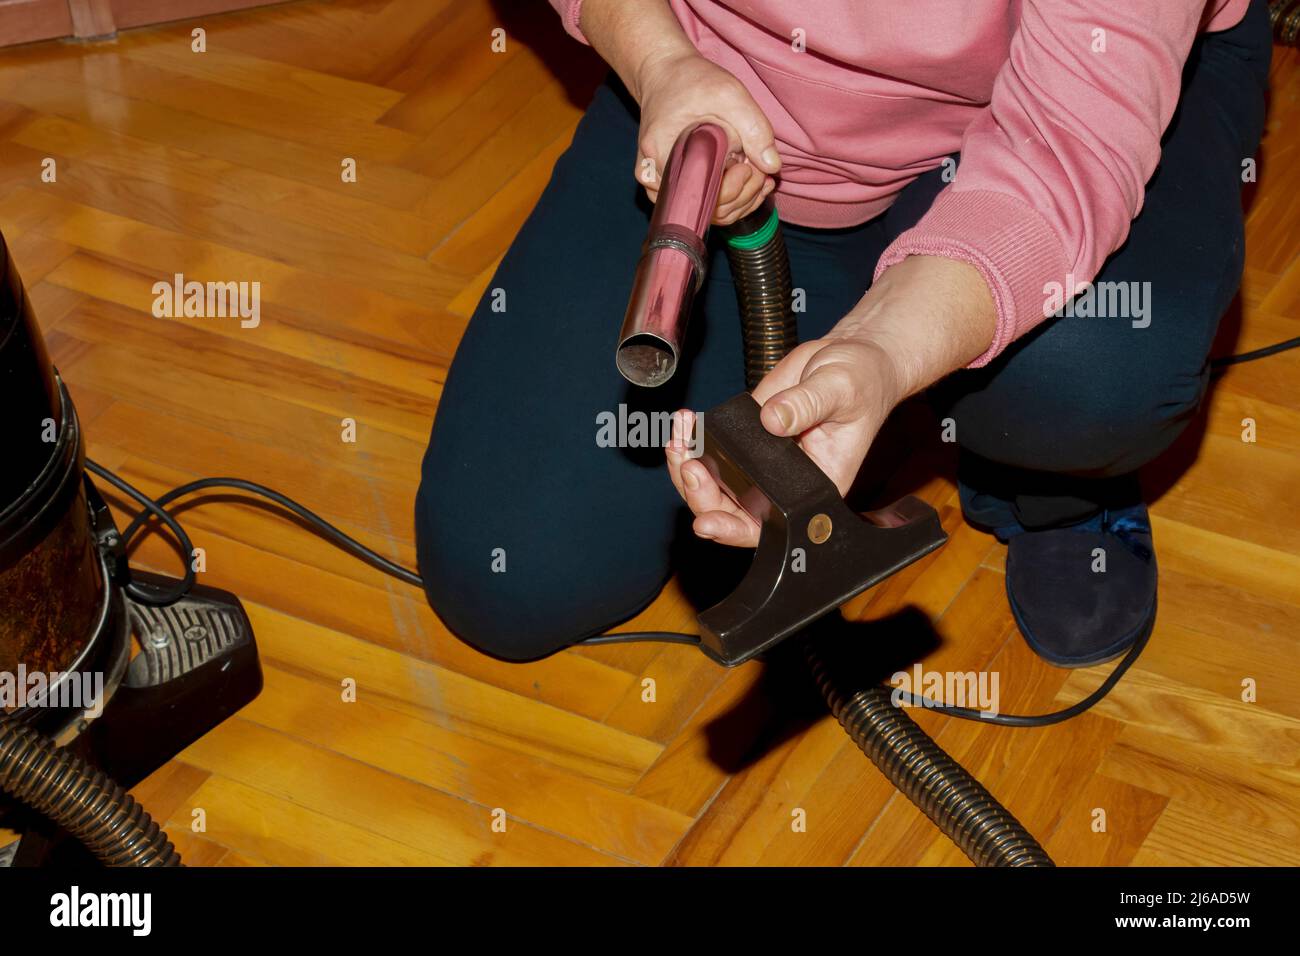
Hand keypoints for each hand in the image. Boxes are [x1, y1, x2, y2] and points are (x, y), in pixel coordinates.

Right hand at [635, 50, 780, 225]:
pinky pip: (699, 205)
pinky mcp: (668, 186)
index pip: (702, 197)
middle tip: (758, 168)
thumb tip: (772, 167)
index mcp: (661, 153)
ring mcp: (658, 185)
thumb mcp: (728, 93)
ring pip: (705, 213)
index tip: (749, 165)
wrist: (664, 74)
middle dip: (743, 195)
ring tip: (756, 173)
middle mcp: (653, 176)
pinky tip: (746, 179)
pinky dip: (728, 198)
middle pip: (705, 211)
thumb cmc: (692, 81)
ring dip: (739, 199)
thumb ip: (754, 127)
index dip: (735, 189)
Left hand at [665, 338, 902, 546]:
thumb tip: (772, 420)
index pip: (769, 526)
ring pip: (713, 486)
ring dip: (686, 468)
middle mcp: (782, 484)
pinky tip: (684, 422)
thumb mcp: (840, 389)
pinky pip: (709, 453)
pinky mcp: (744, 439)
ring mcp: (759, 464)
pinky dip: (689, 443)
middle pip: (730, 511)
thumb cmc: (861, 381)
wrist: (849, 358)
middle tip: (689, 465)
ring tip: (679, 436)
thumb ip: (806, 404)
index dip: (735, 529)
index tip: (707, 521)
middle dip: (701, 496)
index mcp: (813, 489)